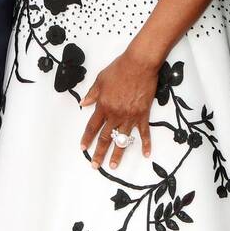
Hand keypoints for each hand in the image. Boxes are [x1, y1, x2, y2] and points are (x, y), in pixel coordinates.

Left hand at [79, 51, 157, 170]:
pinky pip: (144, 132)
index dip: (87, 138)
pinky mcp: (143, 115)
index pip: (92, 126)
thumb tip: (84, 103)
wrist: (139, 64)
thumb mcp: (100, 79)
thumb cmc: (120, 69)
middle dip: (99, 152)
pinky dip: (145, 143)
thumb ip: (92, 94)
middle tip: (95, 165)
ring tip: (114, 165)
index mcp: (103, 105)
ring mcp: (130, 116)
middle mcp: (115, 114)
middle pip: (105, 137)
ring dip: (118, 154)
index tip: (83, 148)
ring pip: (122, 139)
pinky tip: (145, 153)